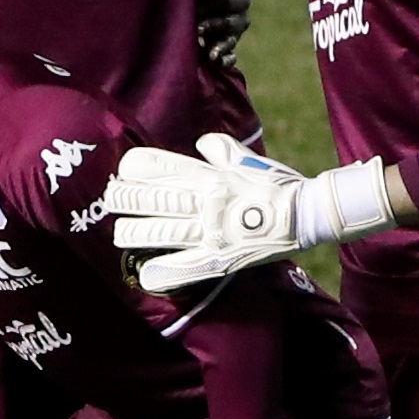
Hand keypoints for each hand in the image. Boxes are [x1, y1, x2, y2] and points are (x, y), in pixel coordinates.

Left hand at [105, 133, 301, 290]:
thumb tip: (201, 144)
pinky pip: (188, 267)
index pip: (162, 167)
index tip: (122, 172)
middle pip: (154, 199)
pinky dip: (165, 272)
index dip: (136, 169)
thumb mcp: (248, 159)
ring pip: (163, 231)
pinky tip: (145, 274)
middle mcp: (207, 201)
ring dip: (135, 233)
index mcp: (210, 175)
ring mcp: (213, 231)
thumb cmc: (277, 185)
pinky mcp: (223, 258)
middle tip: (110, 201)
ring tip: (120, 234)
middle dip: (126, 200)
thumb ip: (220, 149)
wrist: (309, 213)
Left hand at [195, 0, 252, 72]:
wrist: (189, 6)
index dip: (217, 3)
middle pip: (233, 23)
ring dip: (221, 47)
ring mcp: (234, 36)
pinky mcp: (225, 52)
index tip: (197, 6)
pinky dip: (225, 61)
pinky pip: (231, 59)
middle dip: (216, 25)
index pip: (234, 1)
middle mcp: (240, 18)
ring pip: (232, 42)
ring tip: (210, 53)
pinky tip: (216, 62)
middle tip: (198, 28)